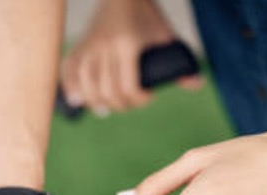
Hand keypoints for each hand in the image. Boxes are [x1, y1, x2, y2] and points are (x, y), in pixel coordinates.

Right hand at [61, 0, 201, 113]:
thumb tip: (197, 84)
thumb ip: (181, 62)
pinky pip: (69, 71)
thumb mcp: (166, 37)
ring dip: (96, 102)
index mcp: (128, 44)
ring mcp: (89, 45)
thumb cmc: (147, 16)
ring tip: (106, 107)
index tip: (147, 97)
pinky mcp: (79, 45)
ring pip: (86, 85)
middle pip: (107, 91)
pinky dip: (72, 87)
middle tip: (130, 102)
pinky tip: (79, 99)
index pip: (128, 86)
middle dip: (120, 104)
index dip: (138, 100)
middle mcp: (105, 46)